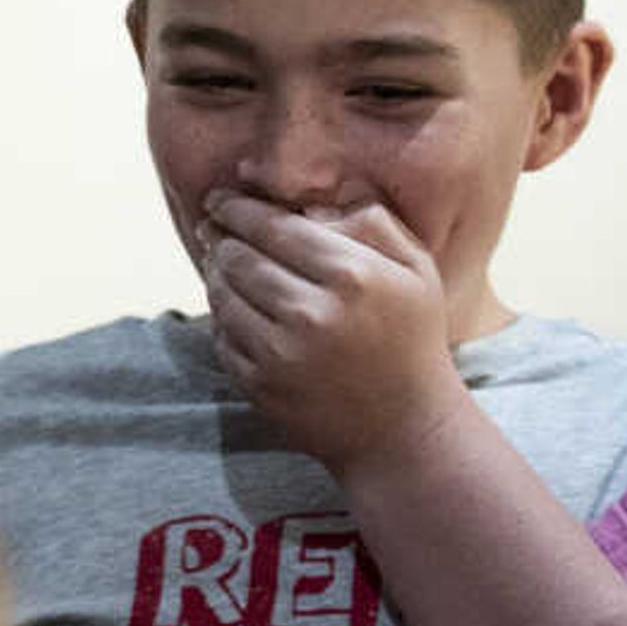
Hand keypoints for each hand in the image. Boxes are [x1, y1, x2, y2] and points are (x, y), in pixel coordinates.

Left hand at [197, 190, 461, 471]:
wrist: (405, 427)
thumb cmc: (411, 338)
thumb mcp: (416, 271)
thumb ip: (373, 224)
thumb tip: (313, 203)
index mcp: (353, 275)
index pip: (274, 227)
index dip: (237, 208)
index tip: (219, 198)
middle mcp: (312, 312)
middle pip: (239, 257)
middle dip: (220, 237)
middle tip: (211, 226)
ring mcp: (281, 352)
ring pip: (222, 294)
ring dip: (215, 273)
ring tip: (220, 260)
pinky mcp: (259, 383)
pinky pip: (221, 334)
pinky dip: (222, 315)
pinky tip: (232, 304)